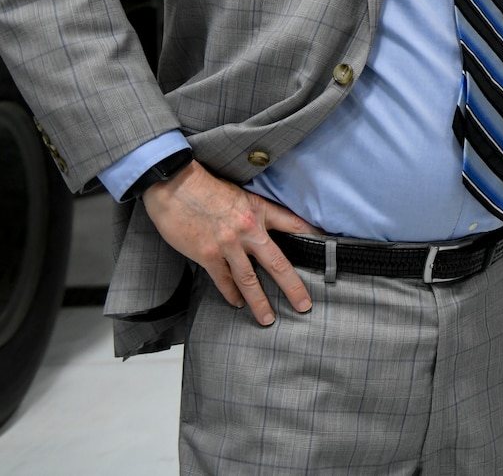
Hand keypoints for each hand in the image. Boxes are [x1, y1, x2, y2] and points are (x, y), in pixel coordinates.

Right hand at [141, 160, 316, 325]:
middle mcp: (248, 230)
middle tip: (304, 305)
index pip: (294, 224)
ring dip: (259, 302)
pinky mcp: (207, 254)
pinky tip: (237, 303)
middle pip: (278, 263)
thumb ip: (252, 211)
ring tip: (268, 318)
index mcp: (258, 210)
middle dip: (293, 287)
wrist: (174, 184)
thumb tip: (261, 228)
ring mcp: (228, 245)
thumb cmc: (204, 186)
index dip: (313, 235)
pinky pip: (223, 280)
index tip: (328, 248)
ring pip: (250, 280)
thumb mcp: (238, 193)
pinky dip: (231, 294)